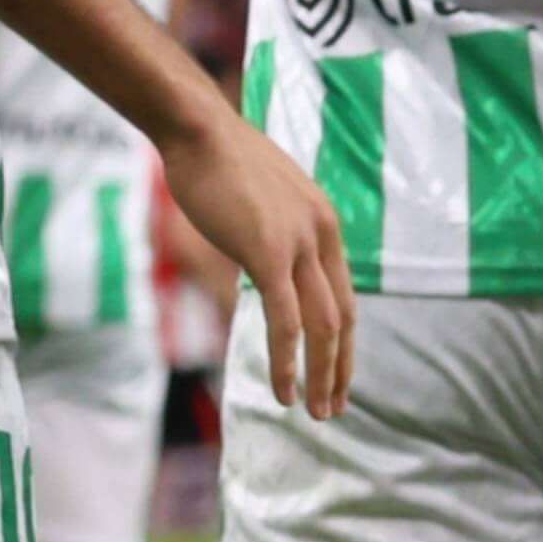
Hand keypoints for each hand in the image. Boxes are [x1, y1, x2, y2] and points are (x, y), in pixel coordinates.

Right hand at [163, 108, 356, 422]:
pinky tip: (284, 390)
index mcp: (325, 225)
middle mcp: (323, 236)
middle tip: (334, 407)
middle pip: (343, 317)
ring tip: (314, 412)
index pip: (344, 296)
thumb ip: (273, 235)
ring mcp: (299, 244)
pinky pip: (286, 321)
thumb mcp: (262, 201)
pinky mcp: (269, 252)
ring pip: (322, 326)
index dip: (343, 341)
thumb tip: (263, 262)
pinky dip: (288, 362)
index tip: (337, 372)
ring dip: (320, 376)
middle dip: (340, 368)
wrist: (198, 129)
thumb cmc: (219, 161)